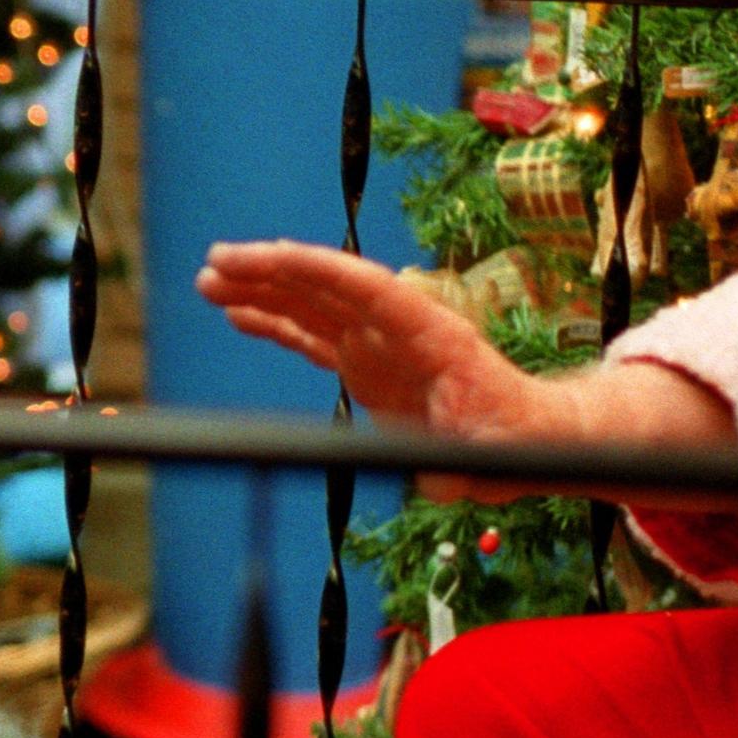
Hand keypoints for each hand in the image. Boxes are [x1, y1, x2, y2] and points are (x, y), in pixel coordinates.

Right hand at [197, 242, 560, 496]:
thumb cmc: (518, 442)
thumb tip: (434, 481)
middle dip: (271, 271)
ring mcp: (378, 343)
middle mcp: (397, 328)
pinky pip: (311, 336)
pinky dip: (275, 323)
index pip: (364, 287)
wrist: (528, 437)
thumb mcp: (495, 459)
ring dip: (262, 290)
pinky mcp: (365, 365)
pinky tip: (238, 314)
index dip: (312, 269)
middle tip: (215, 263)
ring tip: (209, 282)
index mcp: (430, 333)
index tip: (266, 256)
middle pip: (327, 286)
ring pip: (311, 305)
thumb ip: (460, 468)